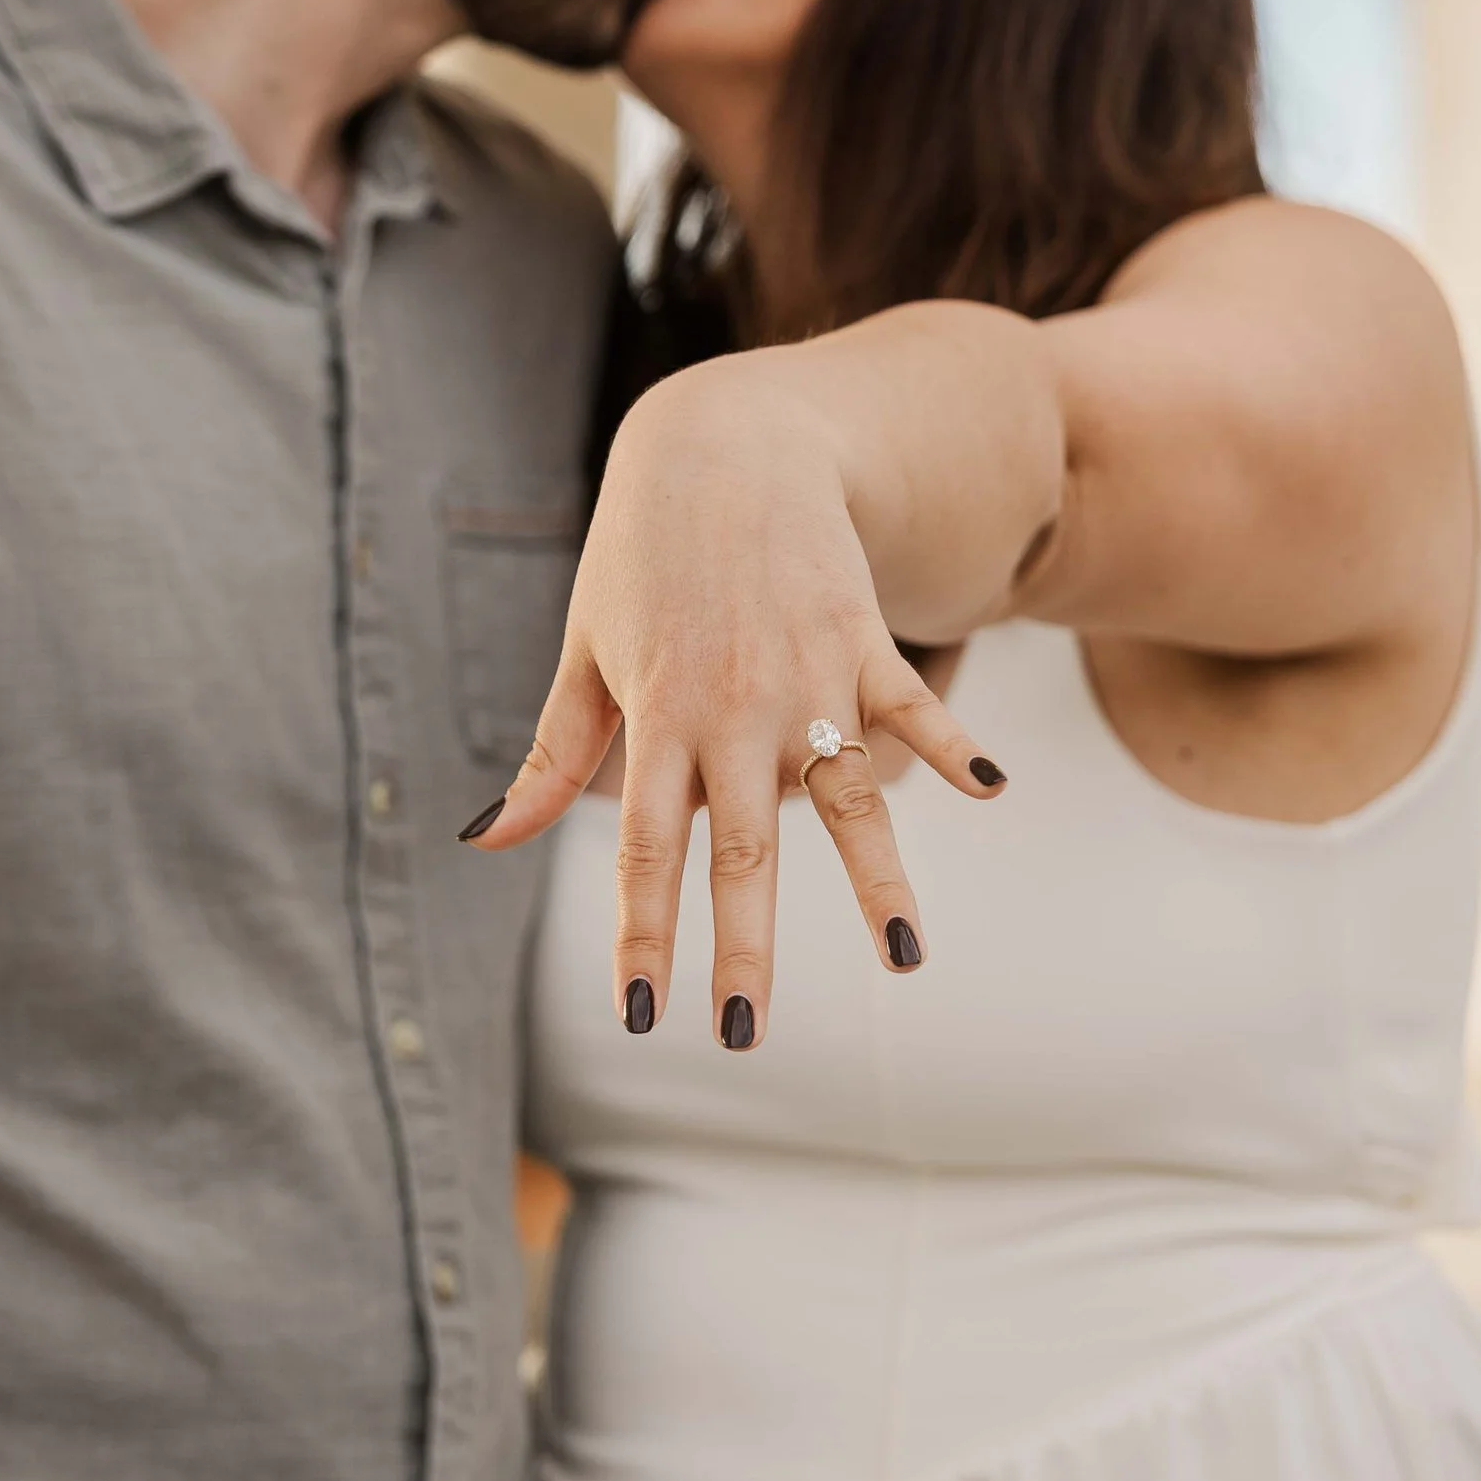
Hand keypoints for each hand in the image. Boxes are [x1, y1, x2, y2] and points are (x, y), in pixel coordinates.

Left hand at [475, 355, 1002, 1042]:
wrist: (722, 445)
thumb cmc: (639, 557)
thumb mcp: (584, 650)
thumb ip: (552, 755)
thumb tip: (490, 839)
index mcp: (657, 718)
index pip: (647, 850)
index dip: (644, 935)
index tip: (643, 1015)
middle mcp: (736, 710)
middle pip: (744, 848)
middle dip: (745, 947)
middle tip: (744, 1035)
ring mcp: (809, 678)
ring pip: (849, 797)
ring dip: (878, 879)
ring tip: (901, 958)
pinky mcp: (864, 642)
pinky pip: (913, 706)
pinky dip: (952, 744)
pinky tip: (990, 788)